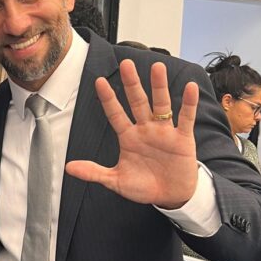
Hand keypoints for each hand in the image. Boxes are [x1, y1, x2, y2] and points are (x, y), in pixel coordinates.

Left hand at [65, 60, 198, 208]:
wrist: (170, 196)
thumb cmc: (143, 186)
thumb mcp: (116, 181)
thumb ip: (94, 172)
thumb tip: (69, 168)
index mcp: (128, 137)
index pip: (115, 114)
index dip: (108, 99)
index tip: (99, 81)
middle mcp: (145, 129)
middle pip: (138, 102)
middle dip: (132, 84)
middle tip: (127, 64)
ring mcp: (164, 132)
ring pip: (161, 105)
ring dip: (159, 86)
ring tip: (157, 68)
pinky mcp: (182, 138)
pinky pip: (186, 118)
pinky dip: (189, 103)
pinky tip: (190, 87)